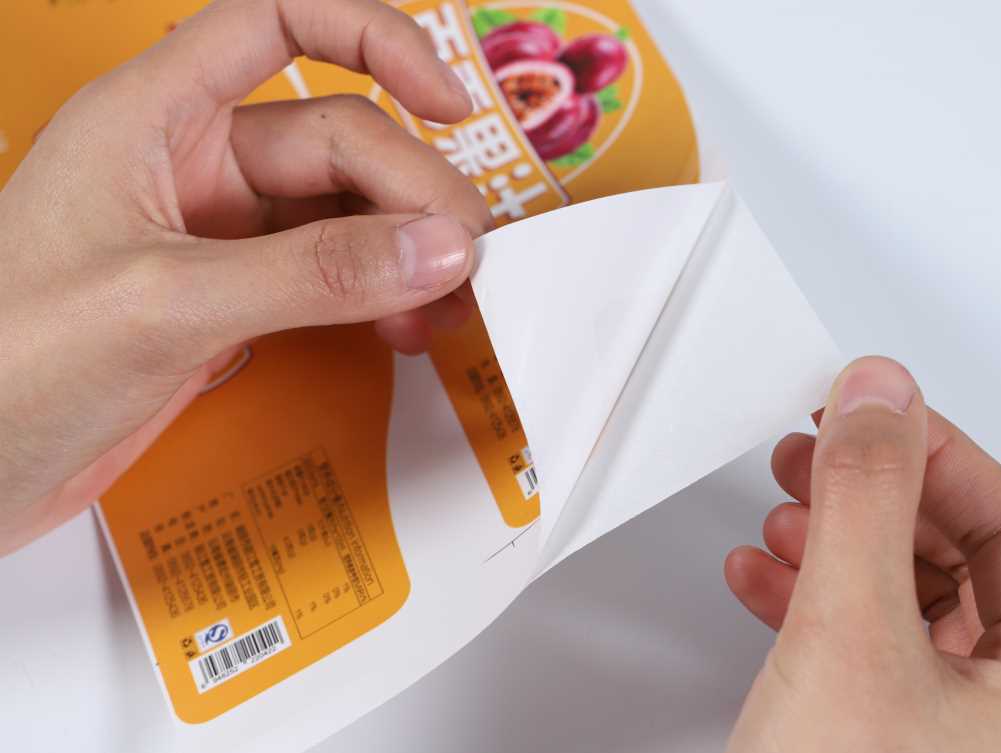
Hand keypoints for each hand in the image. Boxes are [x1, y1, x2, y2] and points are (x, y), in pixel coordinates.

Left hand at [0, 0, 491, 553]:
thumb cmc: (8, 367)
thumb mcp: (166, 306)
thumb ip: (309, 274)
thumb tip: (436, 249)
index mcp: (152, 118)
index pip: (277, 22)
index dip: (373, 40)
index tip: (448, 103)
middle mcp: (191, 166)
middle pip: (338, 139)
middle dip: (411, 194)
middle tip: (461, 263)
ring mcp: (215, 238)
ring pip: (342, 214)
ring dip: (404, 252)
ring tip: (445, 307)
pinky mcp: (228, 303)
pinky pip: (326, 277)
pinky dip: (374, 297)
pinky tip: (400, 327)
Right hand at [724, 357, 1000, 751]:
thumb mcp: (849, 635)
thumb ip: (867, 503)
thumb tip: (880, 399)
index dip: (936, 454)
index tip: (870, 413)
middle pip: (958, 561)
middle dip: (872, 497)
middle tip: (821, 452)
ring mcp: (949, 740)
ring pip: (902, 602)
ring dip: (834, 546)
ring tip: (788, 510)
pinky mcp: (885, 745)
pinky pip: (863, 650)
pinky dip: (811, 604)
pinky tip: (767, 577)